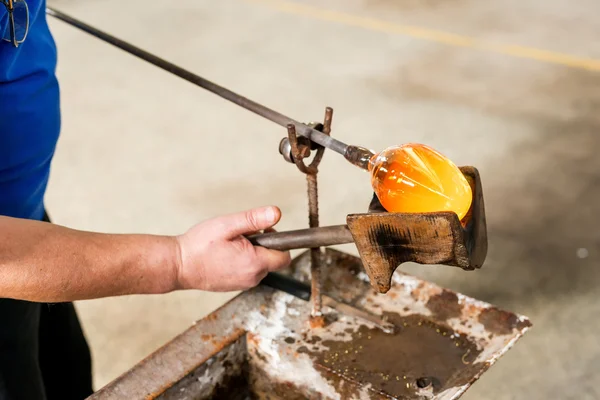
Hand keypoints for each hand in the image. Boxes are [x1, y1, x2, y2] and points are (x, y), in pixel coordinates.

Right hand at [174, 206, 290, 291]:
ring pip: (259, 266)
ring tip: (229, 245)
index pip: (284, 256)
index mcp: (254, 263)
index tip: (263, 232)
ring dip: (251, 254)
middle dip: (262, 245)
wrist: (177, 265)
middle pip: (272, 260)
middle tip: (240, 236)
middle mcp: (252, 278)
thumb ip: (254, 219)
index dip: (278, 241)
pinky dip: (242, 262)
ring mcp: (242, 284)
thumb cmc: (199, 245)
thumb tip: (276, 213)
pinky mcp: (233, 286)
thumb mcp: (228, 225)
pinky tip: (224, 255)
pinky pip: (247, 272)